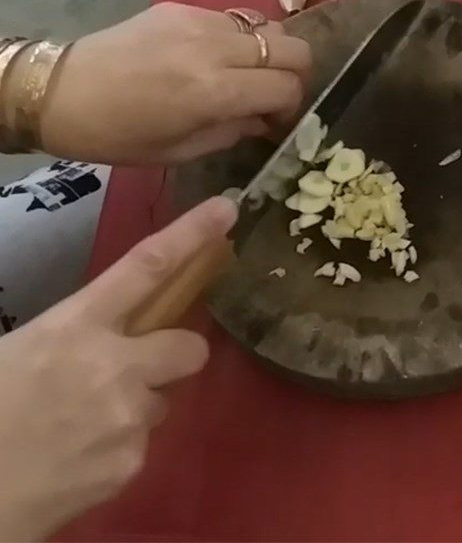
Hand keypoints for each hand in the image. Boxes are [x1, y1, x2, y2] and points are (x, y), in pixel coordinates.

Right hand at [0, 196, 235, 541]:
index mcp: (76, 327)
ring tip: (80, 426)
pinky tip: (74, 462)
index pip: (146, 267)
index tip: (226, 210)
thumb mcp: (17, 351)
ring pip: (159, 402)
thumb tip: (100, 332)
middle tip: (138, 367)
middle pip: (190, 347)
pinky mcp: (129, 466)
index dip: (192, 235)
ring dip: (133, 407)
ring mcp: (128, 419)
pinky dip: (115, 450)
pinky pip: (139, 446)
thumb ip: (73, 332)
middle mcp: (115, 367)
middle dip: (175, 353)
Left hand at [38, 3, 311, 163]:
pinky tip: (213, 59)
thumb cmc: (120, 136)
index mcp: (214, 91)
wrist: (61, 91)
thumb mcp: (182, 150)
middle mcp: (216, 48)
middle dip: (295, 74)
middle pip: (293, 46)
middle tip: (272, 95)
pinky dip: (239, 40)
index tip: (274, 122)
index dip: (291, 107)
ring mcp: (200, 20)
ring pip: (268, 27)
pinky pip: (234, 19)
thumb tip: (264, 118)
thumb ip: (235, 130)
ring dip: (268, 54)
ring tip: (245, 75)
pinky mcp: (182, 7)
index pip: (287, 86)